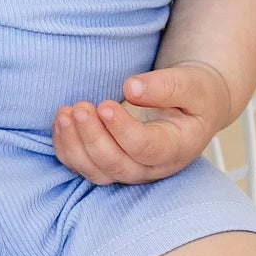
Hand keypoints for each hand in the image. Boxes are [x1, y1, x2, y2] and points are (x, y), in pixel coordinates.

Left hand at [51, 62, 232, 185]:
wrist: (193, 107)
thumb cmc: (195, 95)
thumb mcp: (192, 84)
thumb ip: (166, 86)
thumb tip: (131, 88)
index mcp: (177, 147)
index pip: (146, 147)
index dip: (122, 130)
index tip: (105, 105)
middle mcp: (153, 167)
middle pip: (117, 165)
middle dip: (94, 138)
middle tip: (80, 107)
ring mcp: (131, 170)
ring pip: (97, 171)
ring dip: (75, 145)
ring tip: (65, 113)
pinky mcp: (111, 166)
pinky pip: (83, 167)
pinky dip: (67, 149)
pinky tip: (60, 122)